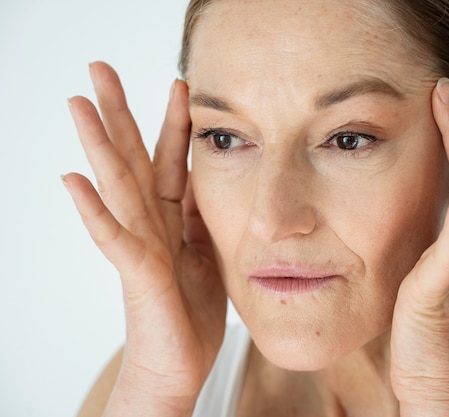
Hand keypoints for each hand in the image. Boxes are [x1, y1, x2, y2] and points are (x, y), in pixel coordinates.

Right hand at [64, 62, 225, 415]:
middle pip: (132, 160)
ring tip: (79, 104)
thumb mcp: (207, 252)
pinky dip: (94, 211)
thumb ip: (200, 216)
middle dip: (118, 113)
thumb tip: (202, 180)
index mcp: (171, 219)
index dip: (174, 123)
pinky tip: (74, 180)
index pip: (169, 161)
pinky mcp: (138, 276)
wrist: (177, 366)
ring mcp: (140, 248)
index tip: (180, 83)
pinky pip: (114, 240)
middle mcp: (150, 226)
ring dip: (98, 146)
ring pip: (117, 188)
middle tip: (99, 69)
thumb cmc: (189, 312)